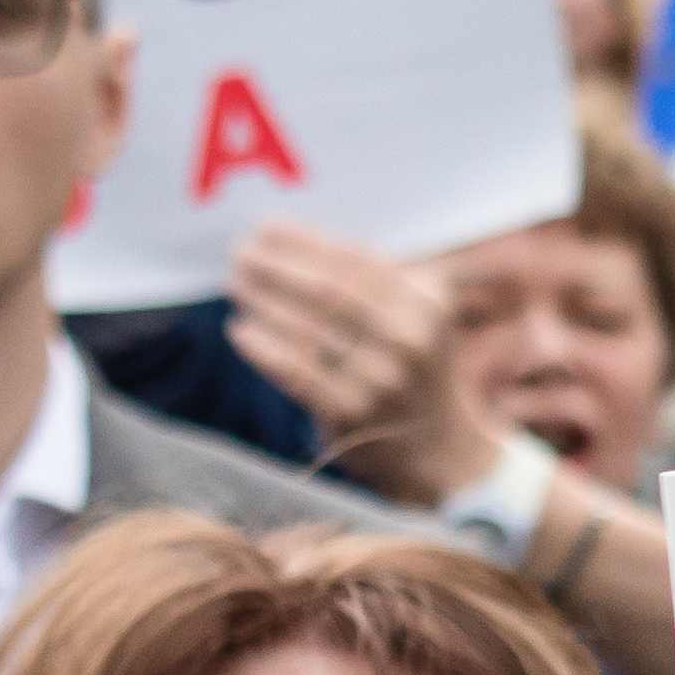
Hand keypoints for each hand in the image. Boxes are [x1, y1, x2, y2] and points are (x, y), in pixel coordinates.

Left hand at [231, 218, 494, 505]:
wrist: (437, 446)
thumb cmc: (414, 364)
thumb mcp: (418, 313)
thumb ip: (376, 276)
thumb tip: (293, 240)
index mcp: (426, 303)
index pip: (353, 261)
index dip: (303, 241)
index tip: (264, 227)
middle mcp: (408, 339)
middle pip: (326, 291)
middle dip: (276, 266)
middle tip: (240, 251)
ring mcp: (380, 379)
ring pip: (306, 329)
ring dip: (262, 301)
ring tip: (236, 283)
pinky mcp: (352, 414)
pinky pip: (296, 373)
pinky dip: (264, 349)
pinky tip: (240, 329)